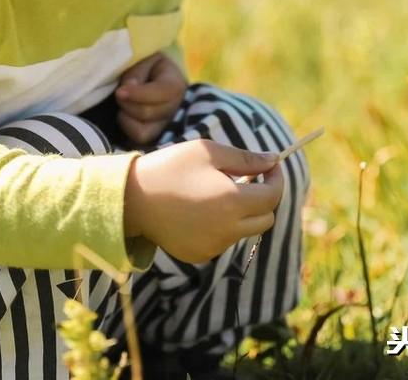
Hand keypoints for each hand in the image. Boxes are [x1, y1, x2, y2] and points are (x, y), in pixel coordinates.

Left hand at [115, 52, 187, 145]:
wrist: (153, 78)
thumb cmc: (148, 68)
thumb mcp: (144, 59)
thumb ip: (136, 72)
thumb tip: (126, 90)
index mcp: (176, 85)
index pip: (162, 93)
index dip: (138, 94)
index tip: (120, 91)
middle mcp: (175, 109)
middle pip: (147, 113)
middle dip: (127, 103)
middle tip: (119, 93)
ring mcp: (165, 127)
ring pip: (142, 132)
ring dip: (126, 118)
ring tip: (123, 106)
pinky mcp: (154, 139)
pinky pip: (137, 141)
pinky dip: (127, 128)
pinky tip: (126, 116)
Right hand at [123, 140, 283, 263]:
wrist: (131, 199)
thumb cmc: (170, 168)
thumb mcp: (208, 152)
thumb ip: (246, 159)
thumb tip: (274, 160)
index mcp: (232, 202)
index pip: (273, 196)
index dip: (276, 179)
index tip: (271, 166)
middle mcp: (227, 230)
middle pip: (265, 218)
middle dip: (264, 198)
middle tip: (249, 179)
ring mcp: (213, 246)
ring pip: (245, 230)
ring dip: (242, 212)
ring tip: (218, 192)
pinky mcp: (200, 255)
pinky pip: (223, 241)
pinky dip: (223, 226)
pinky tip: (201, 210)